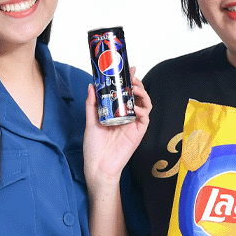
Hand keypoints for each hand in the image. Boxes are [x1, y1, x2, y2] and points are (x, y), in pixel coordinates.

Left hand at [83, 67, 151, 186]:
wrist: (98, 166)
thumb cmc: (94, 146)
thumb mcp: (90, 121)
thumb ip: (92, 104)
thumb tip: (91, 86)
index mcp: (117, 112)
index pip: (125, 93)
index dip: (129, 80)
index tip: (127, 69)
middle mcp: (127, 116)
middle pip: (137, 96)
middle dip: (137, 83)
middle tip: (132, 77)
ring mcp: (133, 124)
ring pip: (145, 105)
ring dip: (142, 94)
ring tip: (135, 89)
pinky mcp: (138, 133)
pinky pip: (145, 119)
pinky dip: (143, 111)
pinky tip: (136, 108)